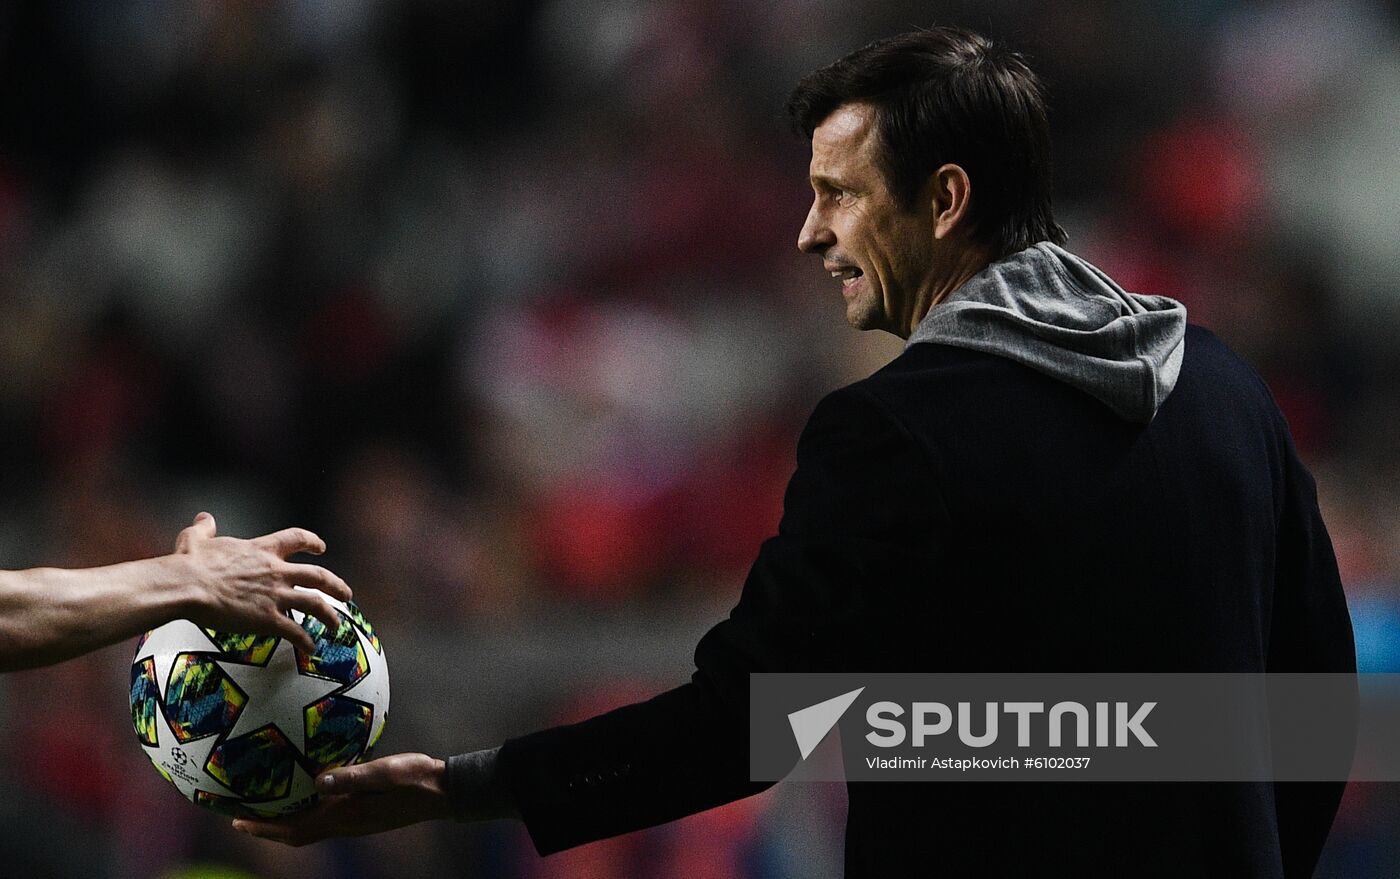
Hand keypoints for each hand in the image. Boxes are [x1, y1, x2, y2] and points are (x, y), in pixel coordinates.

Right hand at [173, 512, 351, 651]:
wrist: (187, 586)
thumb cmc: (189, 564)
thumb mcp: (196, 539)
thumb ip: (205, 529)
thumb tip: (205, 519)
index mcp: (261, 550)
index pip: (296, 539)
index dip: (311, 541)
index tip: (321, 547)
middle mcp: (276, 572)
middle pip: (318, 576)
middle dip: (336, 586)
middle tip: (346, 593)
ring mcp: (275, 596)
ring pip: (315, 604)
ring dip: (329, 615)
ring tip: (336, 625)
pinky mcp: (268, 619)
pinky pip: (295, 632)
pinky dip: (306, 641)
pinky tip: (311, 648)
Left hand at [233, 753, 451, 845]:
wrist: (443, 792)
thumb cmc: (417, 778)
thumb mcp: (386, 771)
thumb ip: (353, 776)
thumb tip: (317, 779)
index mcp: (346, 815)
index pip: (295, 828)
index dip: (264, 828)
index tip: (237, 820)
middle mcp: (346, 824)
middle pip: (296, 835)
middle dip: (266, 830)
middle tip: (239, 819)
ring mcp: (354, 823)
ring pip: (308, 830)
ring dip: (282, 824)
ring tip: (264, 810)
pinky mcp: (362, 816)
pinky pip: (323, 821)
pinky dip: (304, 815)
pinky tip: (306, 797)